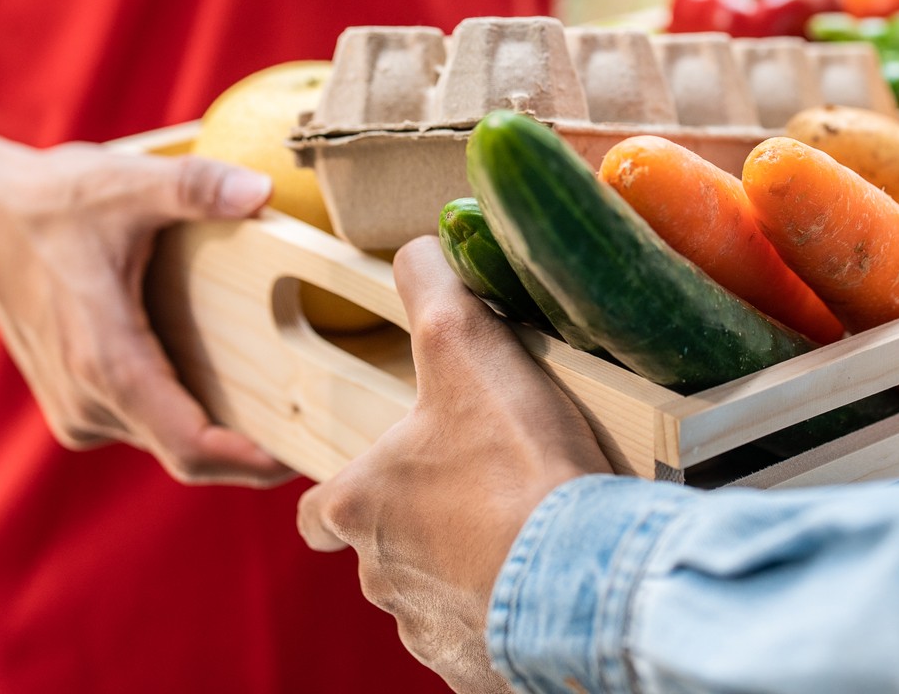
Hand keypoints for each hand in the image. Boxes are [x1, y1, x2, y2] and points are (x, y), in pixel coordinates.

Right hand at [0, 142, 293, 485]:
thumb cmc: (53, 201)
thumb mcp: (128, 183)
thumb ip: (197, 188)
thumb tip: (262, 191)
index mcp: (105, 363)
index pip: (188, 445)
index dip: (249, 463)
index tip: (305, 457)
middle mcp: (89, 402)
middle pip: (187, 454)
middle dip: (252, 454)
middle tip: (327, 436)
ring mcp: (79, 409)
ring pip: (167, 441)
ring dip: (223, 434)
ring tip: (298, 409)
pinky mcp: (78, 403)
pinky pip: (147, 424)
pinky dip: (191, 415)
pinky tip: (239, 386)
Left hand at [297, 237, 610, 691]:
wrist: (580, 575)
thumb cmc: (514, 463)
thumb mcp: (465, 344)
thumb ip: (431, 286)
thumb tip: (416, 247)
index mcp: (361, 505)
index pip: (318, 510)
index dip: (342, 492)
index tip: (374, 478)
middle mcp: (380, 575)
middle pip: (383, 551)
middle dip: (421, 527)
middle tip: (480, 492)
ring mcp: (429, 628)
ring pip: (432, 596)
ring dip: (466, 570)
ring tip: (523, 533)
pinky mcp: (478, 668)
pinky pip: (483, 639)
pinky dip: (505, 614)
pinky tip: (545, 581)